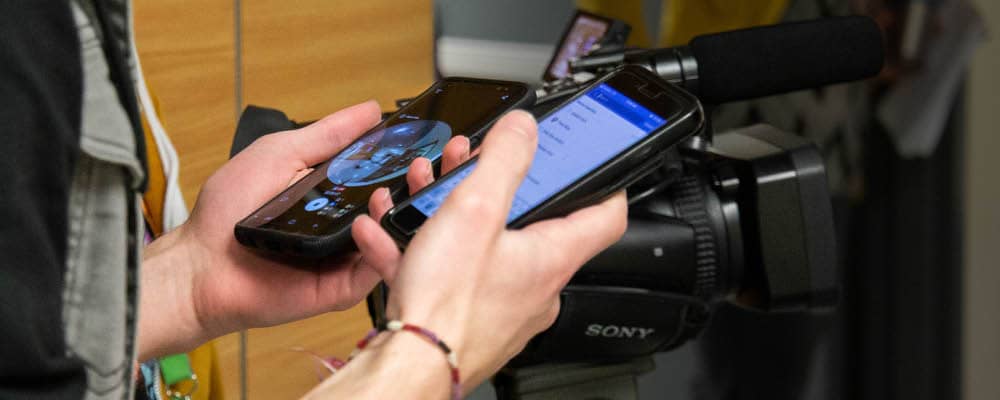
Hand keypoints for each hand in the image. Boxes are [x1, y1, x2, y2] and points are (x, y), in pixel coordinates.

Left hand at [137, 100, 470, 359]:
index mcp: (341, 196)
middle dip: (428, 184)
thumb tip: (370, 110)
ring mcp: (350, 258)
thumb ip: (327, 135)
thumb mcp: (282, 153)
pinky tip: (370, 222)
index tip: (442, 143)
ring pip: (398, 238)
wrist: (202, 264)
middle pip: (404, 208)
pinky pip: (376, 269)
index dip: (419, 162)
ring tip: (412, 184)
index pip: (392, 178)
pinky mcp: (344, 288)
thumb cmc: (230, 211)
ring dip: (412, 210)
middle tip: (440, 162)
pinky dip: (381, 246)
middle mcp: (350, 227)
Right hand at [350, 110, 628, 393]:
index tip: (596, 162)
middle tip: (473, 164)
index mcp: (552, 257)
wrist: (409, 366)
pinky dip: (422, 249)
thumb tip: (524, 129)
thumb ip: (503, 160)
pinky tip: (389, 235)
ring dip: (453, 212)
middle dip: (497, 185)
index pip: (606, 214)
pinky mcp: (466, 319)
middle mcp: (535, 286)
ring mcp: (501, 305)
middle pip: (532, 223)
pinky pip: (448, 274)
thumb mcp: (476, 210)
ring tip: (426, 191)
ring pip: (484, 244)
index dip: (606, 181)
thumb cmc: (448, 305)